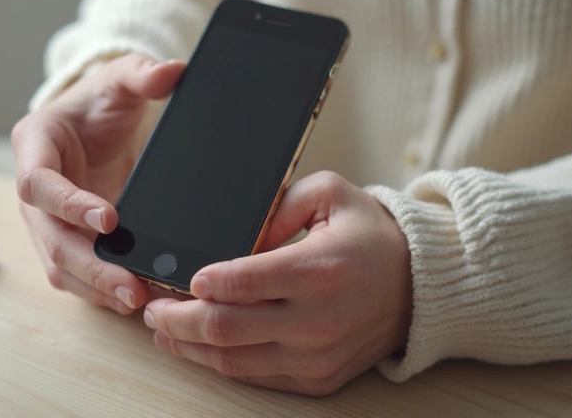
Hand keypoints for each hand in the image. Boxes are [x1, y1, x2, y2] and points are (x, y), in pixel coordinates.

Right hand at [12, 53, 184, 313]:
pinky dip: (105, 291)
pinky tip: (141, 301)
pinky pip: (79, 276)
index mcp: (34, 145)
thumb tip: (171, 72)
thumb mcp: (120, 78)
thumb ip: (141, 72)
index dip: (68, 204)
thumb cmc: (101, 101)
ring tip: (139, 302)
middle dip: (89, 265)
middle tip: (130, 286)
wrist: (95, 123)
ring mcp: (47, 222)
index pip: (38, 183)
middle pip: (49, 239)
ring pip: (60, 266)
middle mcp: (33, 192)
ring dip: (96, 288)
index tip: (110, 219)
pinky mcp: (68, 243)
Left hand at [143, 171, 412, 395]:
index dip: (197, 283)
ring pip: (232, 360)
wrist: (419, 286)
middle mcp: (317, 320)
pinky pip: (255, 376)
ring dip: (188, 346)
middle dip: (175, 319)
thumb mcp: (329, 193)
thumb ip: (276, 204)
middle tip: (152, 307)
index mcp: (319, 269)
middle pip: (224, 328)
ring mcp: (317, 356)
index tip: (176, 277)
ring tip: (163, 329)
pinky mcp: (318, 379)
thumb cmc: (370, 236)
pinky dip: (220, 362)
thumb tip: (233, 236)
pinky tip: (199, 347)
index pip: (239, 282)